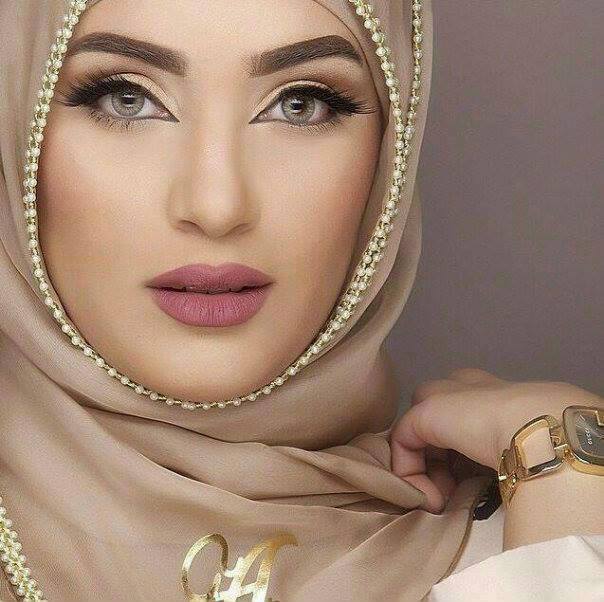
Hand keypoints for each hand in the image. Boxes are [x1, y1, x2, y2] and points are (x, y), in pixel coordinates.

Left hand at [389, 368, 602, 512]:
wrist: (540, 428)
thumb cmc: (542, 440)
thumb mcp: (521, 448)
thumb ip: (494, 455)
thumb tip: (475, 481)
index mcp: (492, 394)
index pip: (464, 416)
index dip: (459, 453)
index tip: (471, 483)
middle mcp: (463, 388)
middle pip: (434, 422)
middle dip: (437, 458)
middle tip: (453, 491)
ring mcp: (440, 396)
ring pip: (416, 433)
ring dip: (425, 472)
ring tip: (445, 500)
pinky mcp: (422, 411)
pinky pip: (402, 443)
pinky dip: (411, 475)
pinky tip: (434, 497)